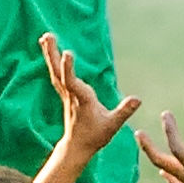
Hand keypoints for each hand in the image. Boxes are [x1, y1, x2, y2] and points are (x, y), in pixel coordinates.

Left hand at [42, 34, 139, 160]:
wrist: (77, 146)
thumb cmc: (95, 136)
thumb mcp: (113, 125)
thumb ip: (124, 111)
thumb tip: (138, 99)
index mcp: (82, 101)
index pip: (73, 83)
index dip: (69, 68)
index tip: (67, 52)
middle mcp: (71, 95)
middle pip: (59, 73)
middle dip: (53, 55)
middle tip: (47, 36)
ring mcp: (66, 94)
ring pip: (56, 72)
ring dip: (50, 55)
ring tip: (45, 37)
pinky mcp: (66, 94)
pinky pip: (57, 75)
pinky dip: (53, 62)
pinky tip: (51, 51)